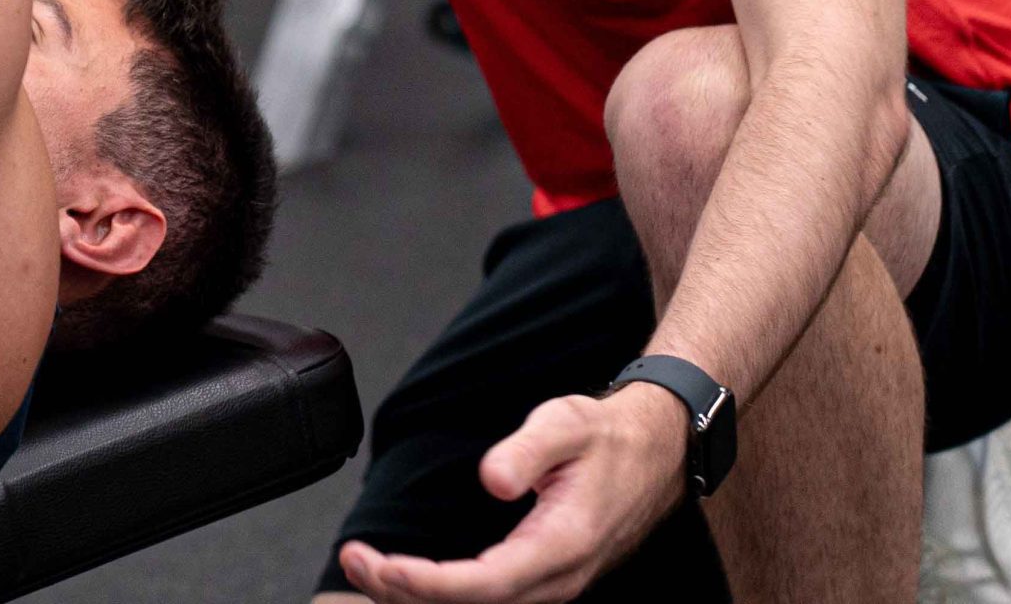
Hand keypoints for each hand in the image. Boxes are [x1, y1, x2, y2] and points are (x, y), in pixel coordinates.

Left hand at [336, 386, 688, 602]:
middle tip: (353, 561)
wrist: (656, 452)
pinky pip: (488, 600)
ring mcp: (551, 585)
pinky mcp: (542, 580)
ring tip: (364, 571)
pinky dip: (442, 594)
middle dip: (405, 591)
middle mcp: (557, 578)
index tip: (383, 566)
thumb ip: (527, 450)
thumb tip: (492, 480)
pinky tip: (405, 581)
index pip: (486, 584)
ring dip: (418, 596)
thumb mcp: (567, 423)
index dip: (429, 584)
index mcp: (562, 544)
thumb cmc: (608, 437)